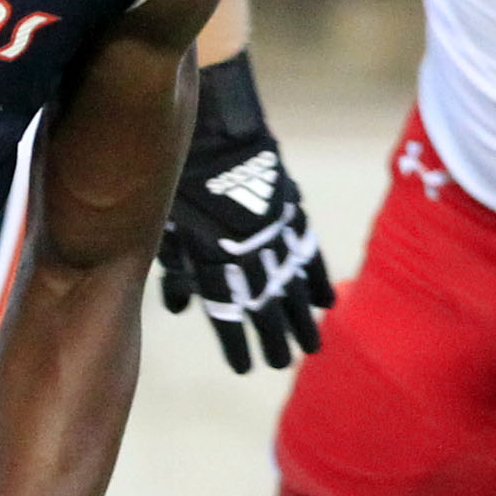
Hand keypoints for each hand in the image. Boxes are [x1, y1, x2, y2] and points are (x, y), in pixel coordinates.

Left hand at [158, 55, 329, 372]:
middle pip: (264, 305)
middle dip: (273, 339)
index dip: (236, 342)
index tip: (243, 368)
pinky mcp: (290, 211)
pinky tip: (328, 304)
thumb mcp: (167, 225)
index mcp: (212, 256)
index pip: (227, 312)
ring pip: (292, 285)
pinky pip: (309, 253)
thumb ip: (177, 268)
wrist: (214, 127)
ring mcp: (274, 232)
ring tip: (311, 347)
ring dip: (301, 319)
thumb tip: (182, 309)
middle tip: (281, 363)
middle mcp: (247, 250)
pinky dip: (318, 279)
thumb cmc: (178, 176)